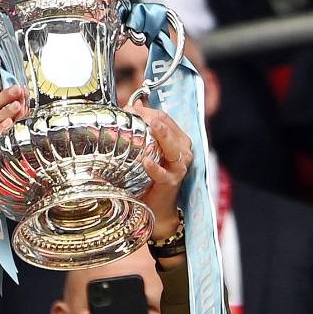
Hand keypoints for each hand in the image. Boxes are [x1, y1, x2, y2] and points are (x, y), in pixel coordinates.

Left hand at [132, 103, 192, 240]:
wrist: (157, 208)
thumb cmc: (152, 178)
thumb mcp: (148, 151)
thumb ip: (144, 129)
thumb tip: (134, 105)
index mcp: (178, 140)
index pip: (165, 117)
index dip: (147, 111)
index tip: (129, 108)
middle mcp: (183, 150)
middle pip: (168, 127)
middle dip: (151, 117)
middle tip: (132, 112)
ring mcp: (180, 166)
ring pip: (172, 145)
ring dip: (161, 135)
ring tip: (150, 125)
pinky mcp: (172, 181)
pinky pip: (164, 172)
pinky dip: (154, 167)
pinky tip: (145, 161)